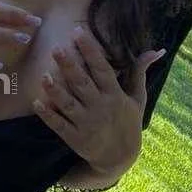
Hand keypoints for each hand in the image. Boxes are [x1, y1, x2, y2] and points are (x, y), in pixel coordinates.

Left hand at [32, 23, 166, 173]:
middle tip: (56, 48)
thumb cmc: (128, 122)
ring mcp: (87, 124)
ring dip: (55, 90)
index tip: (77, 33)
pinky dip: (48, 115)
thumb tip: (156, 50)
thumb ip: (140, 72)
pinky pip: (59, 125)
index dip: (90, 51)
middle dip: (69, 66)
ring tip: (44, 75)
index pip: (102, 69)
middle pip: (82, 84)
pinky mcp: (75, 138)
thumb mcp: (138, 98)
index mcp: (115, 95)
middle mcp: (100, 108)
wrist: (120, 158)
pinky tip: (36, 103)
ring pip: (68, 104)